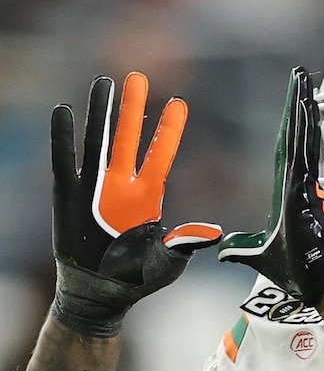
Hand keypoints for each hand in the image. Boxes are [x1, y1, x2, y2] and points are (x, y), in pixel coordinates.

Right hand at [51, 72, 221, 336]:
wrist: (99, 294)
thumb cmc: (136, 280)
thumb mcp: (165, 264)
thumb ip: (184, 244)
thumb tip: (212, 233)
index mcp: (148, 197)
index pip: (160, 156)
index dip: (169, 131)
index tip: (179, 103)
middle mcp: (121, 185)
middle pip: (128, 138)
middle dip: (132, 108)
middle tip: (137, 76)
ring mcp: (94, 188)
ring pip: (98, 141)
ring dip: (100, 113)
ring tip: (103, 83)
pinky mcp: (67, 196)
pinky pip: (65, 161)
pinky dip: (63, 138)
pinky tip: (64, 112)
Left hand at [217, 66, 323, 305]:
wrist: (314, 281)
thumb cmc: (296, 270)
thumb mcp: (257, 255)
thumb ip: (241, 248)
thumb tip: (223, 250)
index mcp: (287, 191)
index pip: (286, 150)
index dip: (288, 126)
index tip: (292, 102)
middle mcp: (298, 183)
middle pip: (297, 135)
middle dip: (299, 105)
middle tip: (300, 76)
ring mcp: (304, 184)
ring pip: (303, 138)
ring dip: (303, 109)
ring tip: (303, 82)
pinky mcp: (305, 189)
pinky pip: (304, 153)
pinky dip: (306, 130)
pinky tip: (306, 108)